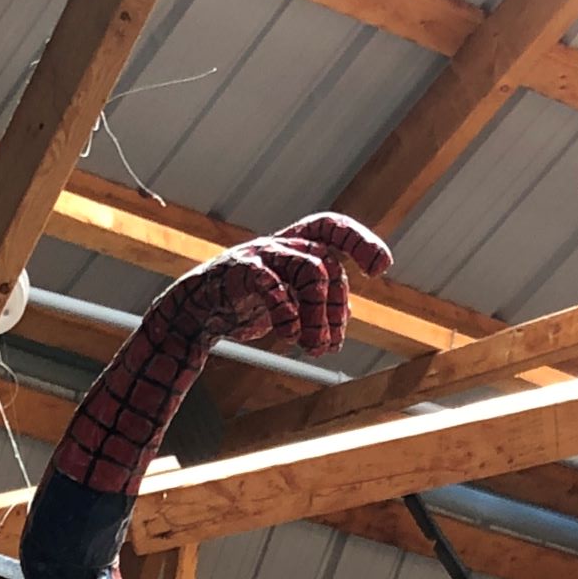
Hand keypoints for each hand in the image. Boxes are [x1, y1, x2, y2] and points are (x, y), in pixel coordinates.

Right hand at [176, 213, 391, 355]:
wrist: (196, 312)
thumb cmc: (246, 303)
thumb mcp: (289, 300)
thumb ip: (318, 300)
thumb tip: (347, 313)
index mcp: (296, 246)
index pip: (333, 228)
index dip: (360, 241)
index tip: (381, 268)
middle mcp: (281, 244)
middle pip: (329, 264)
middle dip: (336, 309)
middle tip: (329, 348)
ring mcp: (260, 255)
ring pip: (310, 271)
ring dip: (318, 316)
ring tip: (312, 349)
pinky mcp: (238, 273)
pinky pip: (271, 284)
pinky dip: (286, 312)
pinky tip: (287, 335)